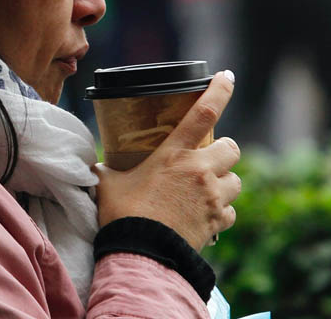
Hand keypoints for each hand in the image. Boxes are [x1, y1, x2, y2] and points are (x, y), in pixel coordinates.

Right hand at [93, 72, 242, 250]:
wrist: (139, 254)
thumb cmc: (122, 215)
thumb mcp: (108, 183)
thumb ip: (106, 169)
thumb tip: (93, 164)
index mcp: (174, 153)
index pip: (204, 111)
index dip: (220, 90)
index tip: (227, 76)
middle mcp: (200, 170)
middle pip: (232, 147)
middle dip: (224, 151)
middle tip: (207, 158)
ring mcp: (212, 197)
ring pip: (236, 181)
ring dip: (225, 183)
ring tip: (206, 190)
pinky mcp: (217, 222)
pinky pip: (230, 212)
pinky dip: (221, 213)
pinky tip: (204, 216)